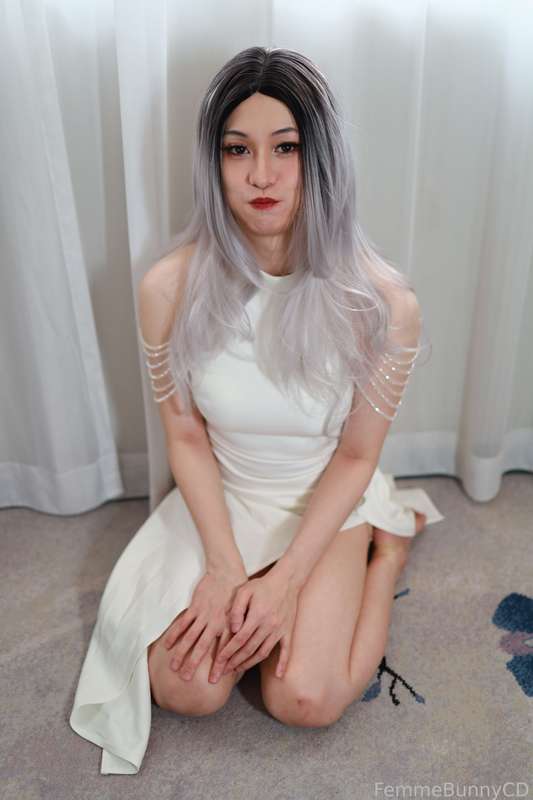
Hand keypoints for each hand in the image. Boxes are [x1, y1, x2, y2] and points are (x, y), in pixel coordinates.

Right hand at [163, 565, 246, 680]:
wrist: (227, 572)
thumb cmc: (238, 595)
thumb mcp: (243, 614)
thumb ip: (238, 632)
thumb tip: (238, 651)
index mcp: (229, 626)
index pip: (223, 650)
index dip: (219, 666)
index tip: (213, 680)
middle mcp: (216, 623)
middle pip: (202, 648)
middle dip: (193, 664)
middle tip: (186, 679)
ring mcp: (204, 615)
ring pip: (190, 638)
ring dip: (181, 653)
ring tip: (174, 667)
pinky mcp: (195, 607)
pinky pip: (182, 623)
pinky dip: (174, 635)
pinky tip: (167, 646)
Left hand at [209, 564, 299, 682]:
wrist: (286, 581)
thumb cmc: (262, 585)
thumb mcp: (244, 591)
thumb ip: (236, 609)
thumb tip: (232, 629)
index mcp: (257, 615)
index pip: (239, 640)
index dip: (227, 652)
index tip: (218, 662)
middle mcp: (269, 625)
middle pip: (249, 649)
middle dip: (234, 662)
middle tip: (223, 671)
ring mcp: (279, 630)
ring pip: (263, 653)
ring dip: (249, 664)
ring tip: (237, 669)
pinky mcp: (288, 631)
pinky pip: (286, 651)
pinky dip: (282, 664)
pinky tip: (278, 675)